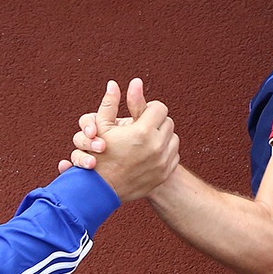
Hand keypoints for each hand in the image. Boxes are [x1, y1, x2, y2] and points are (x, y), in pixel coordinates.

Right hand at [59, 79, 179, 201]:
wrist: (102, 190)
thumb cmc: (98, 155)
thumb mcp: (101, 126)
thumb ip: (109, 103)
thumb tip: (114, 83)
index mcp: (142, 131)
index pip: (159, 108)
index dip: (149, 109)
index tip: (140, 115)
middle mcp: (157, 146)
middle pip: (168, 122)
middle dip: (156, 122)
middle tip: (143, 127)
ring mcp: (163, 161)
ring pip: (173, 138)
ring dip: (162, 137)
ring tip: (146, 140)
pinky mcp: (165, 173)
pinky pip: (174, 155)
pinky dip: (165, 152)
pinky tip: (150, 153)